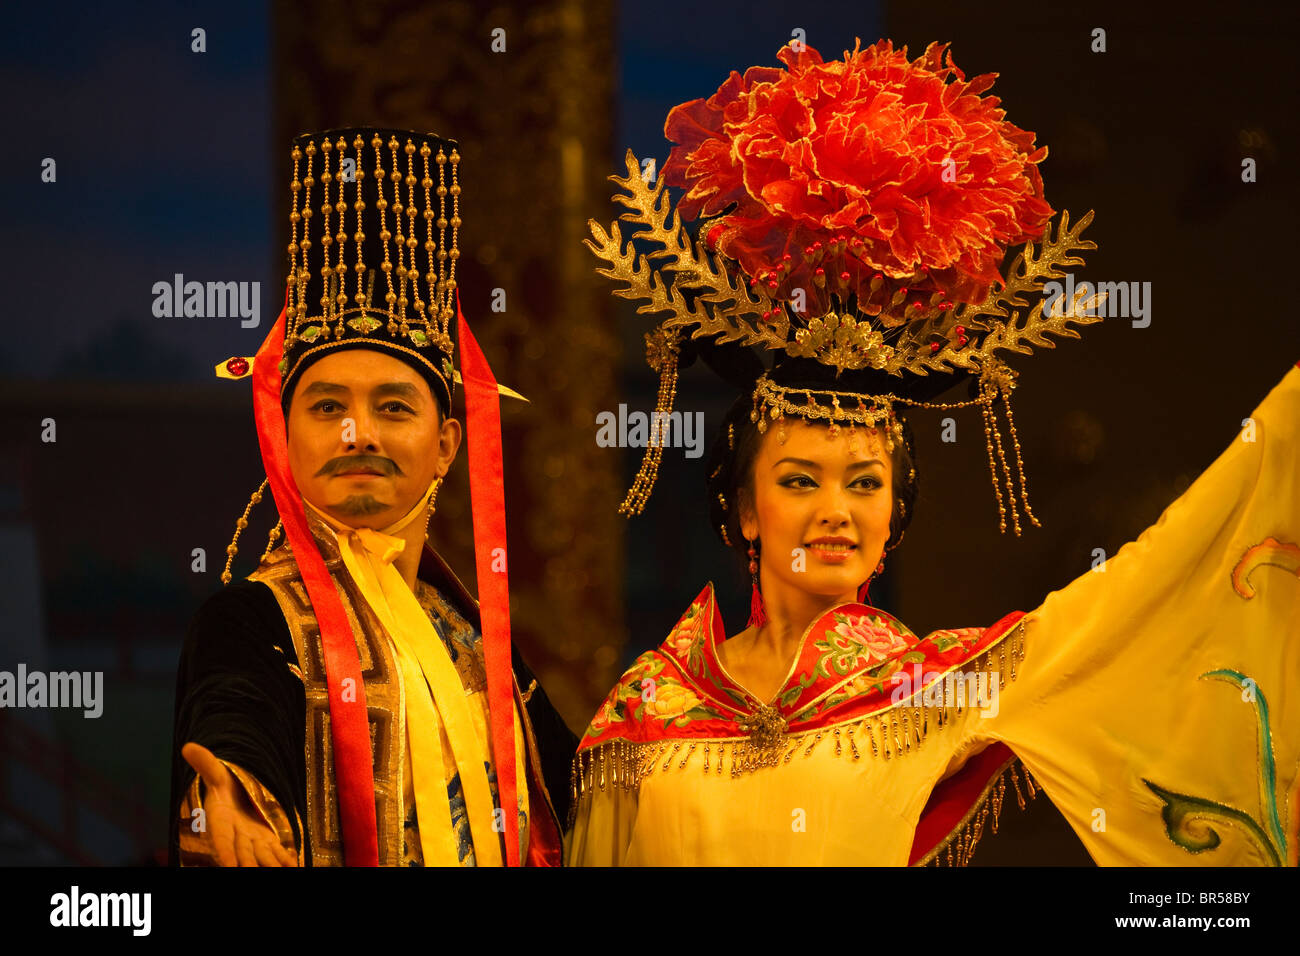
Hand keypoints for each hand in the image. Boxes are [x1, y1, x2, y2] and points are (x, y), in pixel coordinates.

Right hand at [181, 742, 297, 866]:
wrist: (236, 796)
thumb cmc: (224, 785)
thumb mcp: (216, 772)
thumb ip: (205, 763)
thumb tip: (187, 746)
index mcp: (220, 820)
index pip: (221, 839)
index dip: (224, 852)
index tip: (228, 864)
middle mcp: (235, 834)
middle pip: (242, 853)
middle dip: (247, 865)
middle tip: (249, 872)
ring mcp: (251, 840)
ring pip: (261, 857)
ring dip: (269, 865)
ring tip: (280, 872)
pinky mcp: (266, 840)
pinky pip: (276, 852)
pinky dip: (284, 859)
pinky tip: (294, 865)